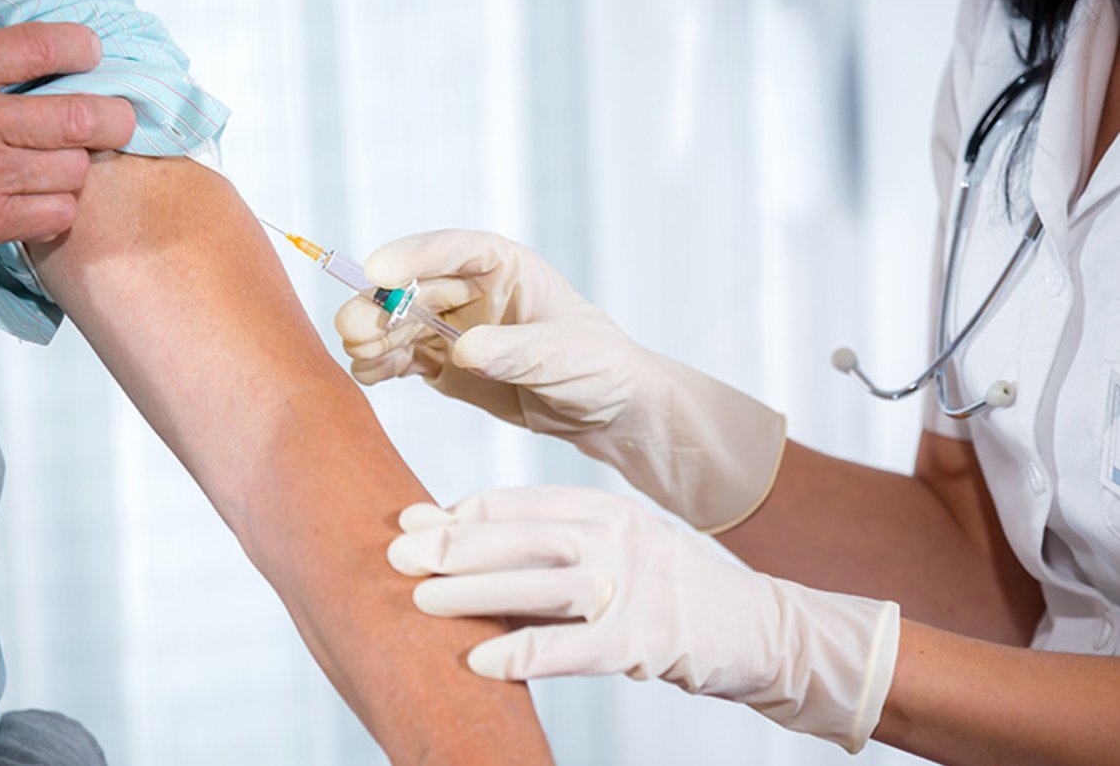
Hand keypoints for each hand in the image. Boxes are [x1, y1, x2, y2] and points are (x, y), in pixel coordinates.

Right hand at [0, 23, 136, 270]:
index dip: (80, 47)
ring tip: (68, 160)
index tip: (89, 52)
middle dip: (112, 115)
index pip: (41, 47)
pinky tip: (48, 199)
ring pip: (75, 168)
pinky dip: (61, 208)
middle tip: (115, 116)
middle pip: (81, 116)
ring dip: (80, 164)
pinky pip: (55, 216)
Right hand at [335, 230, 785, 531]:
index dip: (413, 256)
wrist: (607, 411)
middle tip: (354, 328)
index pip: (453, 250)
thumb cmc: (600, 367)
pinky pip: (402, 358)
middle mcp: (471, 291)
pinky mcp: (443, 364)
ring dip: (374, 337)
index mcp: (504, 267)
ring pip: (399, 324)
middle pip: (413, 288)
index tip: (378, 269)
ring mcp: (453, 327)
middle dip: (380, 305)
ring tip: (360, 358)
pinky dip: (381, 365)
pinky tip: (367, 375)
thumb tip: (461, 348)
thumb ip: (515, 351)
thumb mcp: (565, 356)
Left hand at [388, 486, 900, 752]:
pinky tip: (480, 661)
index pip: (522, 503)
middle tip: (395, 554)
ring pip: (543, 582)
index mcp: (608, 509)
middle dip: (454, 544)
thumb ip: (559, 546)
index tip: (410, 521)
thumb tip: (474, 551)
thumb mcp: (621, 549)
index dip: (461, 512)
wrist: (769, 633)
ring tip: (418, 600)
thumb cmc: (677, 594)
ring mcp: (638, 585)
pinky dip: (525, 653)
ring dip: (476, 592)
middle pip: (524, 535)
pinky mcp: (650, 640)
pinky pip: (576, 647)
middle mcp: (620, 535)